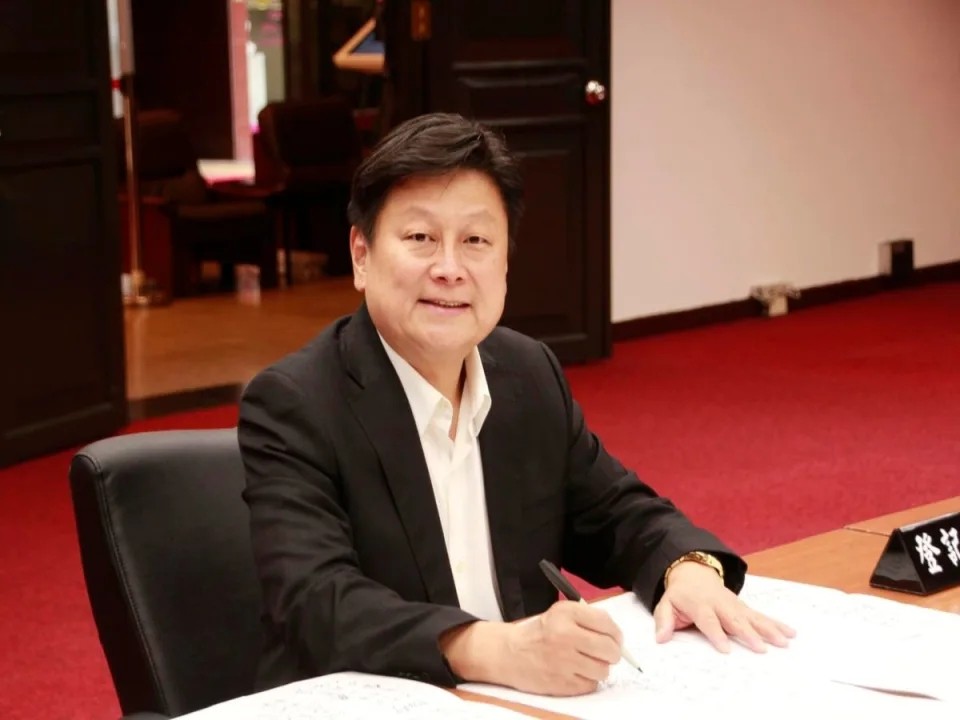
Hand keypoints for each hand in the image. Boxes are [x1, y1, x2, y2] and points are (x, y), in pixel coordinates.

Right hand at [442, 600, 622, 695]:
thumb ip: (588, 620)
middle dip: (612, 653)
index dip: (616, 634)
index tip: (615, 638)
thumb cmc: (539, 633)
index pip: (607, 623)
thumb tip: (617, 637)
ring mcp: (564, 661)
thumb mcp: (560, 614)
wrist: (509, 654)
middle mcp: (565, 635)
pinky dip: (587, 680)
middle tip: (605, 653)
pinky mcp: (562, 683)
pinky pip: (591, 685)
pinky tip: (576, 672)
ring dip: (599, 668)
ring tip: (586, 663)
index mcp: (566, 613)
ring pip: (603, 670)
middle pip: (610, 649)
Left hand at [653, 561, 795, 652]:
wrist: (694, 573)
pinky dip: (776, 623)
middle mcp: (720, 604)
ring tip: (783, 641)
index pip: (708, 620)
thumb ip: (664, 621)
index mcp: (700, 605)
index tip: (725, 648)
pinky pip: (761, 615)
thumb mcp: (666, 604)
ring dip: (768, 629)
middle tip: (761, 648)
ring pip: (752, 617)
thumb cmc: (681, 595)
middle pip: (735, 620)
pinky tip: (790, 632)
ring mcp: (734, 605)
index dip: (716, 634)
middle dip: (748, 634)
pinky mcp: (743, 607)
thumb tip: (661, 637)